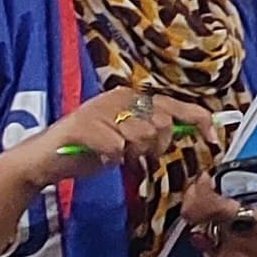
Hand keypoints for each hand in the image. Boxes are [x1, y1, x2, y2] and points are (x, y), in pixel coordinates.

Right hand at [0, 82, 203, 226]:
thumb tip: (189, 132)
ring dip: (132, 154)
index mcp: (131, 98)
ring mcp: (100, 109)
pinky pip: (116, 147)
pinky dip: (112, 158)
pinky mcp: (83, 126)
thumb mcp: (127, 140)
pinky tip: (100, 157)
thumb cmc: (88, 150)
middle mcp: (119, 97)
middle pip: (162, 124)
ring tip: (114, 154)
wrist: (43, 160)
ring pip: (142, 136)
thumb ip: (154, 134)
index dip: (198, 119)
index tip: (213, 137)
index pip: (175, 105)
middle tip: (134, 154)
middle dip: (155, 147)